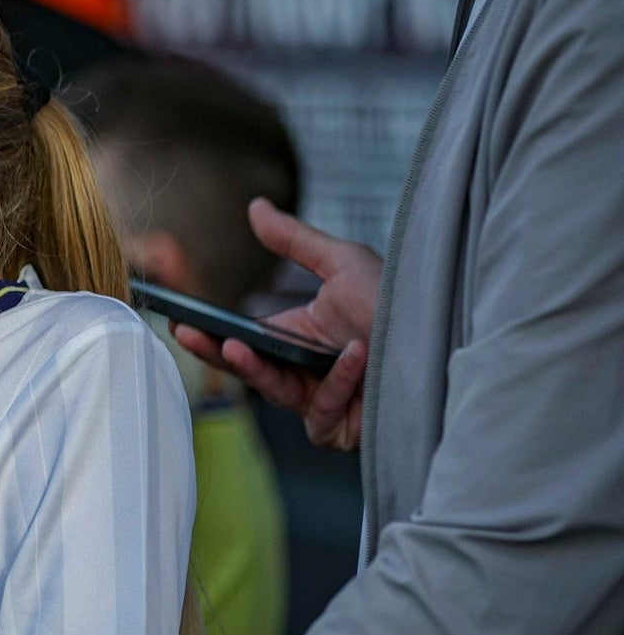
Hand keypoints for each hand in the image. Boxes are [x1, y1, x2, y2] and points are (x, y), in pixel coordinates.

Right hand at [173, 198, 379, 451]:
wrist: (452, 335)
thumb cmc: (403, 302)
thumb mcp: (343, 263)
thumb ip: (294, 239)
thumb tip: (255, 207)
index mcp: (300, 338)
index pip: (246, 344)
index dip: (212, 338)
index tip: (181, 323)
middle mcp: (307, 374)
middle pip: (251, 372)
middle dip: (215, 355)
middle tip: (188, 337)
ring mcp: (325, 403)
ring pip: (277, 395)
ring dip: (259, 370)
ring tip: (237, 348)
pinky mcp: (344, 427)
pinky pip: (320, 413)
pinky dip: (335, 384)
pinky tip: (354, 357)